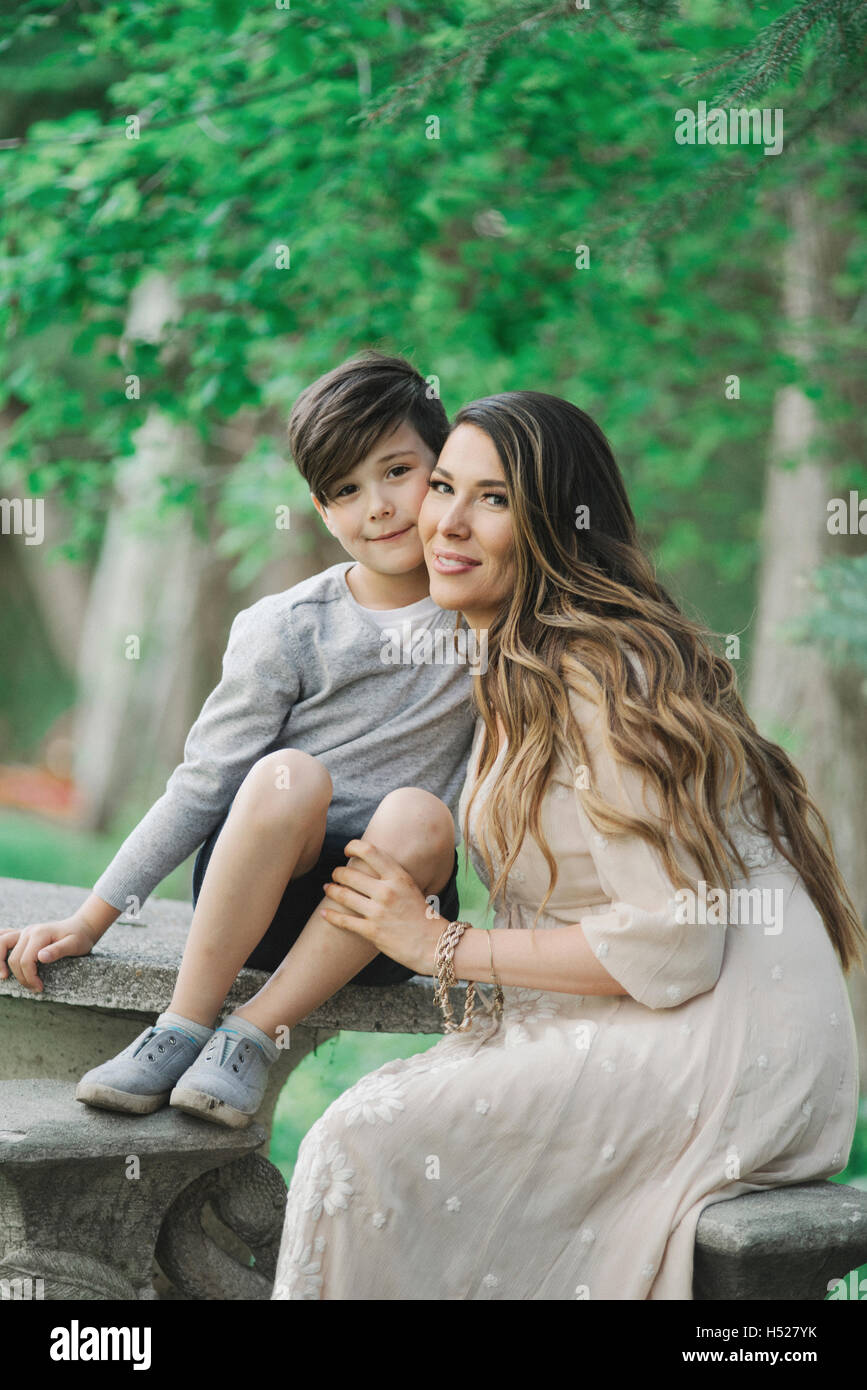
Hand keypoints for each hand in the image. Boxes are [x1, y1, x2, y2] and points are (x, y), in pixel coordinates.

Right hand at [0, 915, 98, 992]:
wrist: (81, 926)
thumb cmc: (79, 937)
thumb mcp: (75, 945)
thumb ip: (58, 950)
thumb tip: (41, 957)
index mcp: (39, 934)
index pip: (26, 961)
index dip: (30, 977)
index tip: (40, 987)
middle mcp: (28, 931)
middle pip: (14, 959)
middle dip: (22, 977)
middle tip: (35, 988)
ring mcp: (24, 931)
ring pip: (2, 946)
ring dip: (1, 962)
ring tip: (4, 977)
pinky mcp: (23, 935)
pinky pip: (4, 937)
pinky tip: (0, 962)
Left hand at [320, 840, 441, 976]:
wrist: (434, 945)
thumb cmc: (423, 916)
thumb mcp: (411, 888)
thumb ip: (391, 877)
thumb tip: (370, 866)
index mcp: (398, 877)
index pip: (368, 851)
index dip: (352, 847)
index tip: (347, 851)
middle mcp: (387, 891)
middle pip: (349, 873)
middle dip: (337, 873)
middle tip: (335, 874)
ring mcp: (378, 912)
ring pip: (343, 895)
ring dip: (331, 890)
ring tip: (327, 888)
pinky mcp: (372, 932)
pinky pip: (344, 921)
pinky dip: (330, 916)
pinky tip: (324, 913)